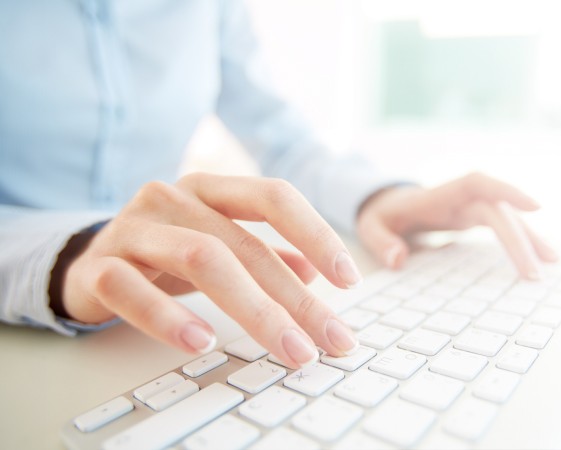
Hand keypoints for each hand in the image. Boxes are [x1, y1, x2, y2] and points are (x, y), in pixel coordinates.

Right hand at [60, 173, 360, 366]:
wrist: (84, 262)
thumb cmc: (165, 253)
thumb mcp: (219, 247)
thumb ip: (265, 254)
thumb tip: (316, 273)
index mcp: (210, 190)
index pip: (274, 197)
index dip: (317, 233)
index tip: (350, 279)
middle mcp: (172, 198)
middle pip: (245, 244)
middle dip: (296, 298)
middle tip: (330, 338)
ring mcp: (133, 228)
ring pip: (200, 259)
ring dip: (253, 309)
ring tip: (287, 348)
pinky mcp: (98, 266)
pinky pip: (132, 288)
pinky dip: (168, 318)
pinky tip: (202, 342)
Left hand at [356, 172, 557, 277]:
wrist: (387, 204)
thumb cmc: (382, 214)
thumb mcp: (370, 226)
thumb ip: (380, 241)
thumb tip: (398, 259)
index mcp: (441, 194)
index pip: (479, 184)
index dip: (507, 191)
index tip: (536, 207)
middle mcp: (463, 197)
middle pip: (499, 211)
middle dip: (520, 239)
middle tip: (535, 273)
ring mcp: (472, 207)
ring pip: (509, 218)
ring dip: (531, 238)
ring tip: (553, 262)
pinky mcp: (477, 218)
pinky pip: (505, 226)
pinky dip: (522, 241)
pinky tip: (540, 258)